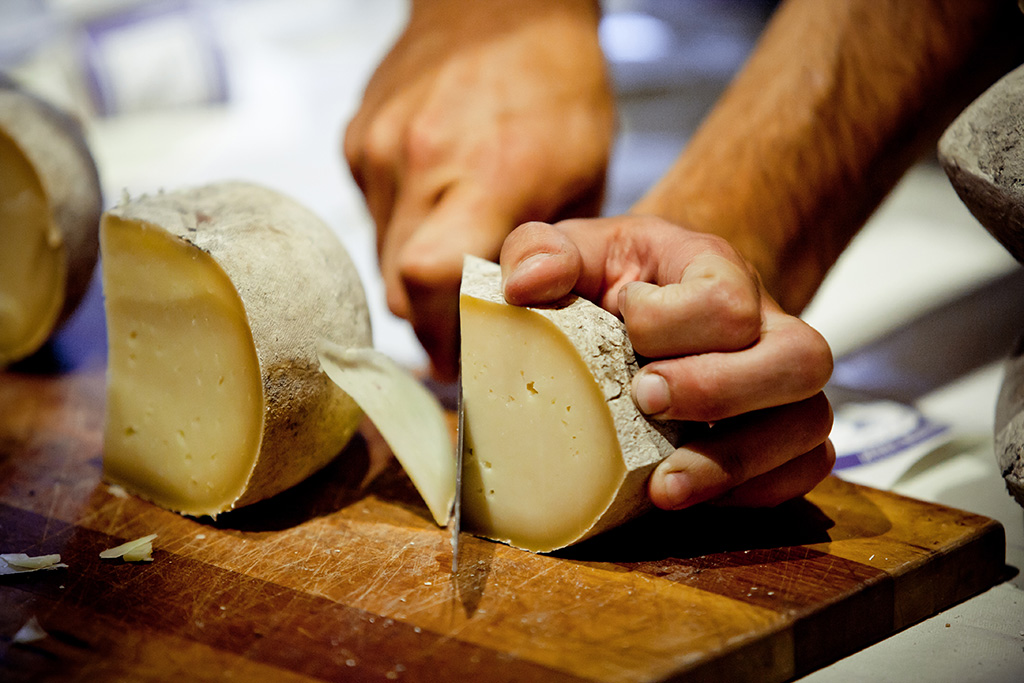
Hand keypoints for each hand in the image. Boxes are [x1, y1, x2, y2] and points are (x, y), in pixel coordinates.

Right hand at [343, 0, 613, 378]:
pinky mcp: (356, 141)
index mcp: (487, 173)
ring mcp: (378, 150)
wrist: (499, 3)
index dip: (443, 335)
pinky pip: (372, 216)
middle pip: (398, 287)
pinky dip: (402, 231)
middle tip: (463, 333)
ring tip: (455, 266)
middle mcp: (419, 161)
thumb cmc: (557, 84)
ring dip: (415, 279)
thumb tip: (522, 316)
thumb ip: (548, 252)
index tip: (467, 360)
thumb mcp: (585, 172)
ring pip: (381, 258)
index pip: (431, 281)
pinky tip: (435, 208)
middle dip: (431, 323)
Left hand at [500, 216, 835, 508]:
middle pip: (801, 358)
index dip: (672, 324)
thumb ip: (539, 251)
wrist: (644, 304)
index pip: (727, 298)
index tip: (626, 333)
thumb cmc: (607, 281)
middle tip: (648, 403)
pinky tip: (692, 492)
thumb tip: (527, 287)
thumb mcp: (570, 251)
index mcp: (714, 268)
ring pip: (809, 422)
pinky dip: (755, 489)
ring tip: (663, 485)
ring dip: (736, 461)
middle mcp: (765, 324)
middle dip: (719, 391)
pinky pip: (805, 466)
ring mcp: (781, 383)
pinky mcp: (781, 431)